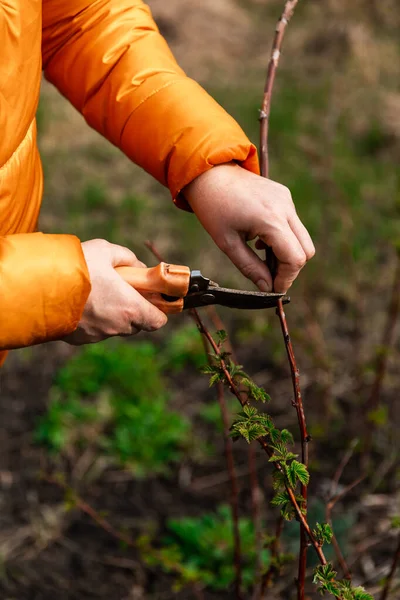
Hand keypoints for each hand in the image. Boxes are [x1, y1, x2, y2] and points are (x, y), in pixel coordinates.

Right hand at [64, 239, 166, 344]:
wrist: (37, 287)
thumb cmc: (77, 267)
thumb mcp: (105, 251)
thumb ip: (127, 257)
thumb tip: (137, 266)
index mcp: (130, 308)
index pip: (157, 321)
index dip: (157, 311)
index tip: (151, 299)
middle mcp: (117, 326)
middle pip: (135, 325)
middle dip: (133, 310)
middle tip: (122, 292)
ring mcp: (97, 336)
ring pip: (113, 328)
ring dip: (111, 314)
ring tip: (97, 293)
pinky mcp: (79, 339)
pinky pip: (93, 331)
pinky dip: (92, 320)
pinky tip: (80, 303)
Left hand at [183, 163, 314, 292]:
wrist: (208, 173)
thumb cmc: (213, 207)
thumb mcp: (227, 243)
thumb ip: (250, 267)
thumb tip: (267, 288)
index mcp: (270, 219)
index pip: (294, 258)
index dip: (286, 278)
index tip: (272, 289)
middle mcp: (284, 207)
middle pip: (306, 250)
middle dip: (290, 269)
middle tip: (269, 277)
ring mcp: (286, 199)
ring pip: (302, 238)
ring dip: (287, 253)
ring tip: (261, 256)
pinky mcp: (284, 195)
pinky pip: (293, 224)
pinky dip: (284, 238)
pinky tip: (261, 240)